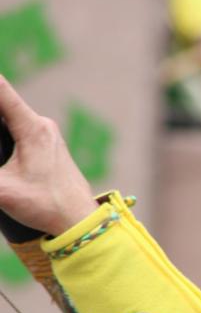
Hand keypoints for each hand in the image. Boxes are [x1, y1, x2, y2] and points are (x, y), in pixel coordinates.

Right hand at [0, 77, 97, 236]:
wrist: (81, 222)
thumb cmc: (48, 206)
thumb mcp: (2, 191)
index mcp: (34, 129)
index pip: (1, 91)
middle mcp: (42, 126)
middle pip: (2, 103)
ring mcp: (47, 136)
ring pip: (10, 117)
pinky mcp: (47, 147)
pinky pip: (18, 129)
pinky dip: (3, 130)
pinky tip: (1, 140)